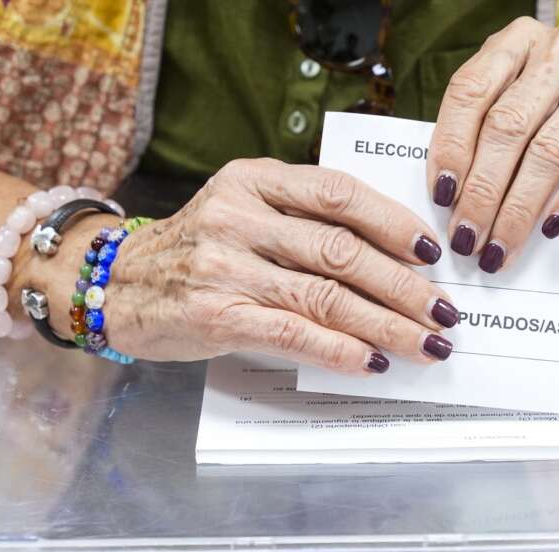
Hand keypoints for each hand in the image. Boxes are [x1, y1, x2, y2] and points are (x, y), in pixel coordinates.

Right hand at [28, 159, 458, 372]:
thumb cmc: (196, 250)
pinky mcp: (216, 315)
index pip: (339, 193)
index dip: (394, 223)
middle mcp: (240, 216)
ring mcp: (225, 266)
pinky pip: (292, 333)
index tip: (433, 252)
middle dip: (404, 286)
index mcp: (255, 180)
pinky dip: (339, 350)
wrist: (112, 282)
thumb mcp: (243, 210)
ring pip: (325, 296)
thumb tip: (393, 257)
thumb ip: (302, 220)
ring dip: (386, 325)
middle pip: (342, 250)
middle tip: (446, 312)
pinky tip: (373, 364)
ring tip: (428, 344)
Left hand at [427, 16, 558, 271]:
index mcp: (518, 41)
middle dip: (481, 193)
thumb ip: (486, 134)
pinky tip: (552, 228)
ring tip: (500, 248)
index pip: (470, 91)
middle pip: (507, 127)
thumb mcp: (522, 106)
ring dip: (519, 209)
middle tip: (467, 239)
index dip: (451, 146)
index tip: (442, 196)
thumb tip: (450, 198)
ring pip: (549, 150)